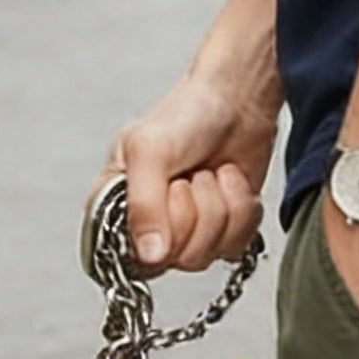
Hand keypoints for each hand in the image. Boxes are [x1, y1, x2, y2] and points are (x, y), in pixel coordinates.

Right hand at [91, 71, 277, 275]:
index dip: (158, 230)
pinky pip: (236, 245)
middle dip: (195, 209)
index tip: (169, 191)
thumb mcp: (149, 149)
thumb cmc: (187, 113)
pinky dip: (242, 209)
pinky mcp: (223, 232)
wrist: (239, 99)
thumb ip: (143, 204)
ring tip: (210, 174)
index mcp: (117, 210)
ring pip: (207, 254)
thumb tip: (150, 255)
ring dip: (220, 205)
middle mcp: (149, 227)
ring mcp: (187, 232)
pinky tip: (230, 182)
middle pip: (176, 258)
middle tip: (190, 175)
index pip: (128, 258)